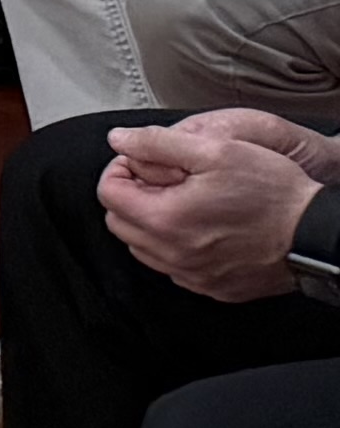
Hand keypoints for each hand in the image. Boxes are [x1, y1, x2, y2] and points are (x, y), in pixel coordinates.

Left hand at [103, 116, 334, 301]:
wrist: (318, 235)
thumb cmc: (275, 193)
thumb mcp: (216, 150)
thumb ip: (158, 142)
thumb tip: (120, 139)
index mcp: (166, 220)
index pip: (108, 194)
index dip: (120, 170)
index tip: (140, 162)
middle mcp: (174, 255)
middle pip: (120, 223)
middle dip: (131, 196)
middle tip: (161, 179)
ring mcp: (194, 276)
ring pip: (144, 249)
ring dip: (150, 223)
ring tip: (183, 202)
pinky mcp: (214, 288)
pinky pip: (174, 268)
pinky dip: (174, 248)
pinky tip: (200, 228)